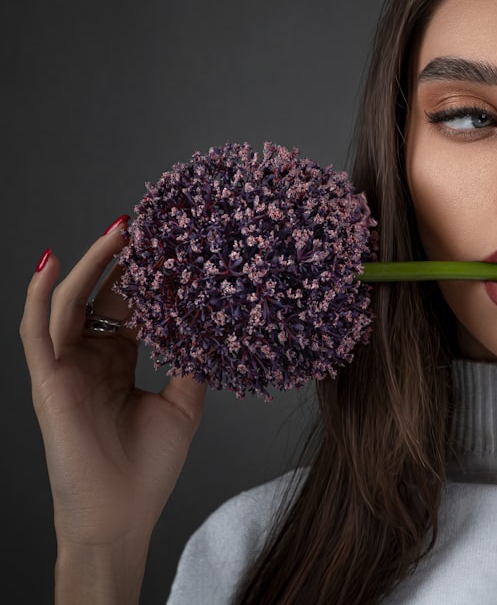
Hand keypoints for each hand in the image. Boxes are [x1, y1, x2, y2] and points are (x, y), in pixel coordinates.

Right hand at [20, 219, 206, 601]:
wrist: (121, 515)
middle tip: (156, 224)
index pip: (133, 306)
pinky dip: (41, 292)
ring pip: (74, 300)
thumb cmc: (148, 467)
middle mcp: (92, 358)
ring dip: (93, 261)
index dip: (152, 276)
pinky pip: (37, 328)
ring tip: (122, 229)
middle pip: (106, 295)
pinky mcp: (47, 378)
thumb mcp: (182, 403)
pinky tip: (53, 260)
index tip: (179, 244)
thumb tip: (216, 322)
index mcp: (120, 362)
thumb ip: (191, 361)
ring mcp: (67, 366)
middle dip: (128, 259)